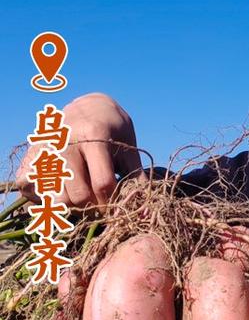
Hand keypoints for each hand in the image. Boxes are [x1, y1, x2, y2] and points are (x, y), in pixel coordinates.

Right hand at [17, 92, 142, 209]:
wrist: (87, 106)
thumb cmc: (113, 129)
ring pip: (57, 198)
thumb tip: (146, 213)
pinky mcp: (32, 156)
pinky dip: (47, 198)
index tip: (116, 209)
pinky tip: (62, 189)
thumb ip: (136, 177)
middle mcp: (65, 142)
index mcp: (93, 136)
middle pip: (79, 196)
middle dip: (93, 209)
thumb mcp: (128, 145)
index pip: (102, 184)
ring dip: (72, 206)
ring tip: (84, 197)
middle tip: (101, 205)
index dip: (112, 204)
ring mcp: (45, 149)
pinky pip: (34, 190)